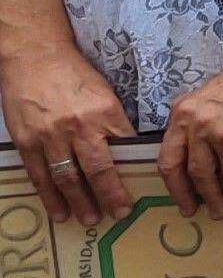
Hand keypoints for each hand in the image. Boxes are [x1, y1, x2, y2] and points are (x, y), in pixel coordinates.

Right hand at [1, 41, 135, 225]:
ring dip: (79, 202)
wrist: (35, 58)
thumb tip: (128, 152)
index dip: (133, 173)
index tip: (141, 189)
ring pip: (67, 178)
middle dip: (110, 196)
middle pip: (98, 170)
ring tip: (88, 219)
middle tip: (119, 214)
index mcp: (105, 113)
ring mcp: (50, 136)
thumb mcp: (105, 94)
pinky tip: (58, 210)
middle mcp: (78, 127)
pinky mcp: (27, 141)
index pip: (125, 149)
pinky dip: (49, 196)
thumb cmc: (75, 75)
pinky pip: (40, 175)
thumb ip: (113, 123)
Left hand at [156, 27, 222, 218]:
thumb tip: (207, 155)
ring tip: (218, 211)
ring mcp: (208, 127)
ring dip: (211, 196)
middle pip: (174, 166)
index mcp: (181, 110)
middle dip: (181, 193)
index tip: (179, 193)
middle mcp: (187, 119)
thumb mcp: (214, 101)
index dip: (172, 178)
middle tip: (189, 210)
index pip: (167, 151)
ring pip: (201, 173)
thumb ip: (203, 123)